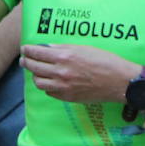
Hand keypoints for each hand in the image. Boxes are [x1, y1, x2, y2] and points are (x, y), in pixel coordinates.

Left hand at [20, 44, 139, 103]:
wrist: (119, 81)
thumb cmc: (106, 60)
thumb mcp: (85, 48)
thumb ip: (65, 49)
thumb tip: (49, 48)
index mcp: (64, 57)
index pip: (38, 53)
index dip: (28, 50)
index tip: (25, 48)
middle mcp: (60, 72)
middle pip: (34, 67)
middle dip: (27, 62)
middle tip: (25, 59)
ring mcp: (62, 86)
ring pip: (38, 82)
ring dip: (36, 75)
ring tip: (37, 71)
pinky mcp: (66, 97)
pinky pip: (49, 92)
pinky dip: (47, 86)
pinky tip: (51, 81)